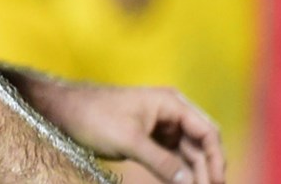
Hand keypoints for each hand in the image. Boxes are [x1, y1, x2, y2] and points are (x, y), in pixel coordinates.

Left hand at [17, 75, 224, 183]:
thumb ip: (161, 162)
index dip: (216, 158)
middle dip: (206, 169)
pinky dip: (178, 173)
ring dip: (194, 174)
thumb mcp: (129, 141)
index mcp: (171, 104)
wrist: (63, 110)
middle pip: (201, 144)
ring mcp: (161, 126)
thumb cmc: (94, 116)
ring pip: (188, 153)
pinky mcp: (149, 139)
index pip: (207, 131)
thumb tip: (189, 183)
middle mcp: (171, 113)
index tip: (217, 182)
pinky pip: (172, 158)